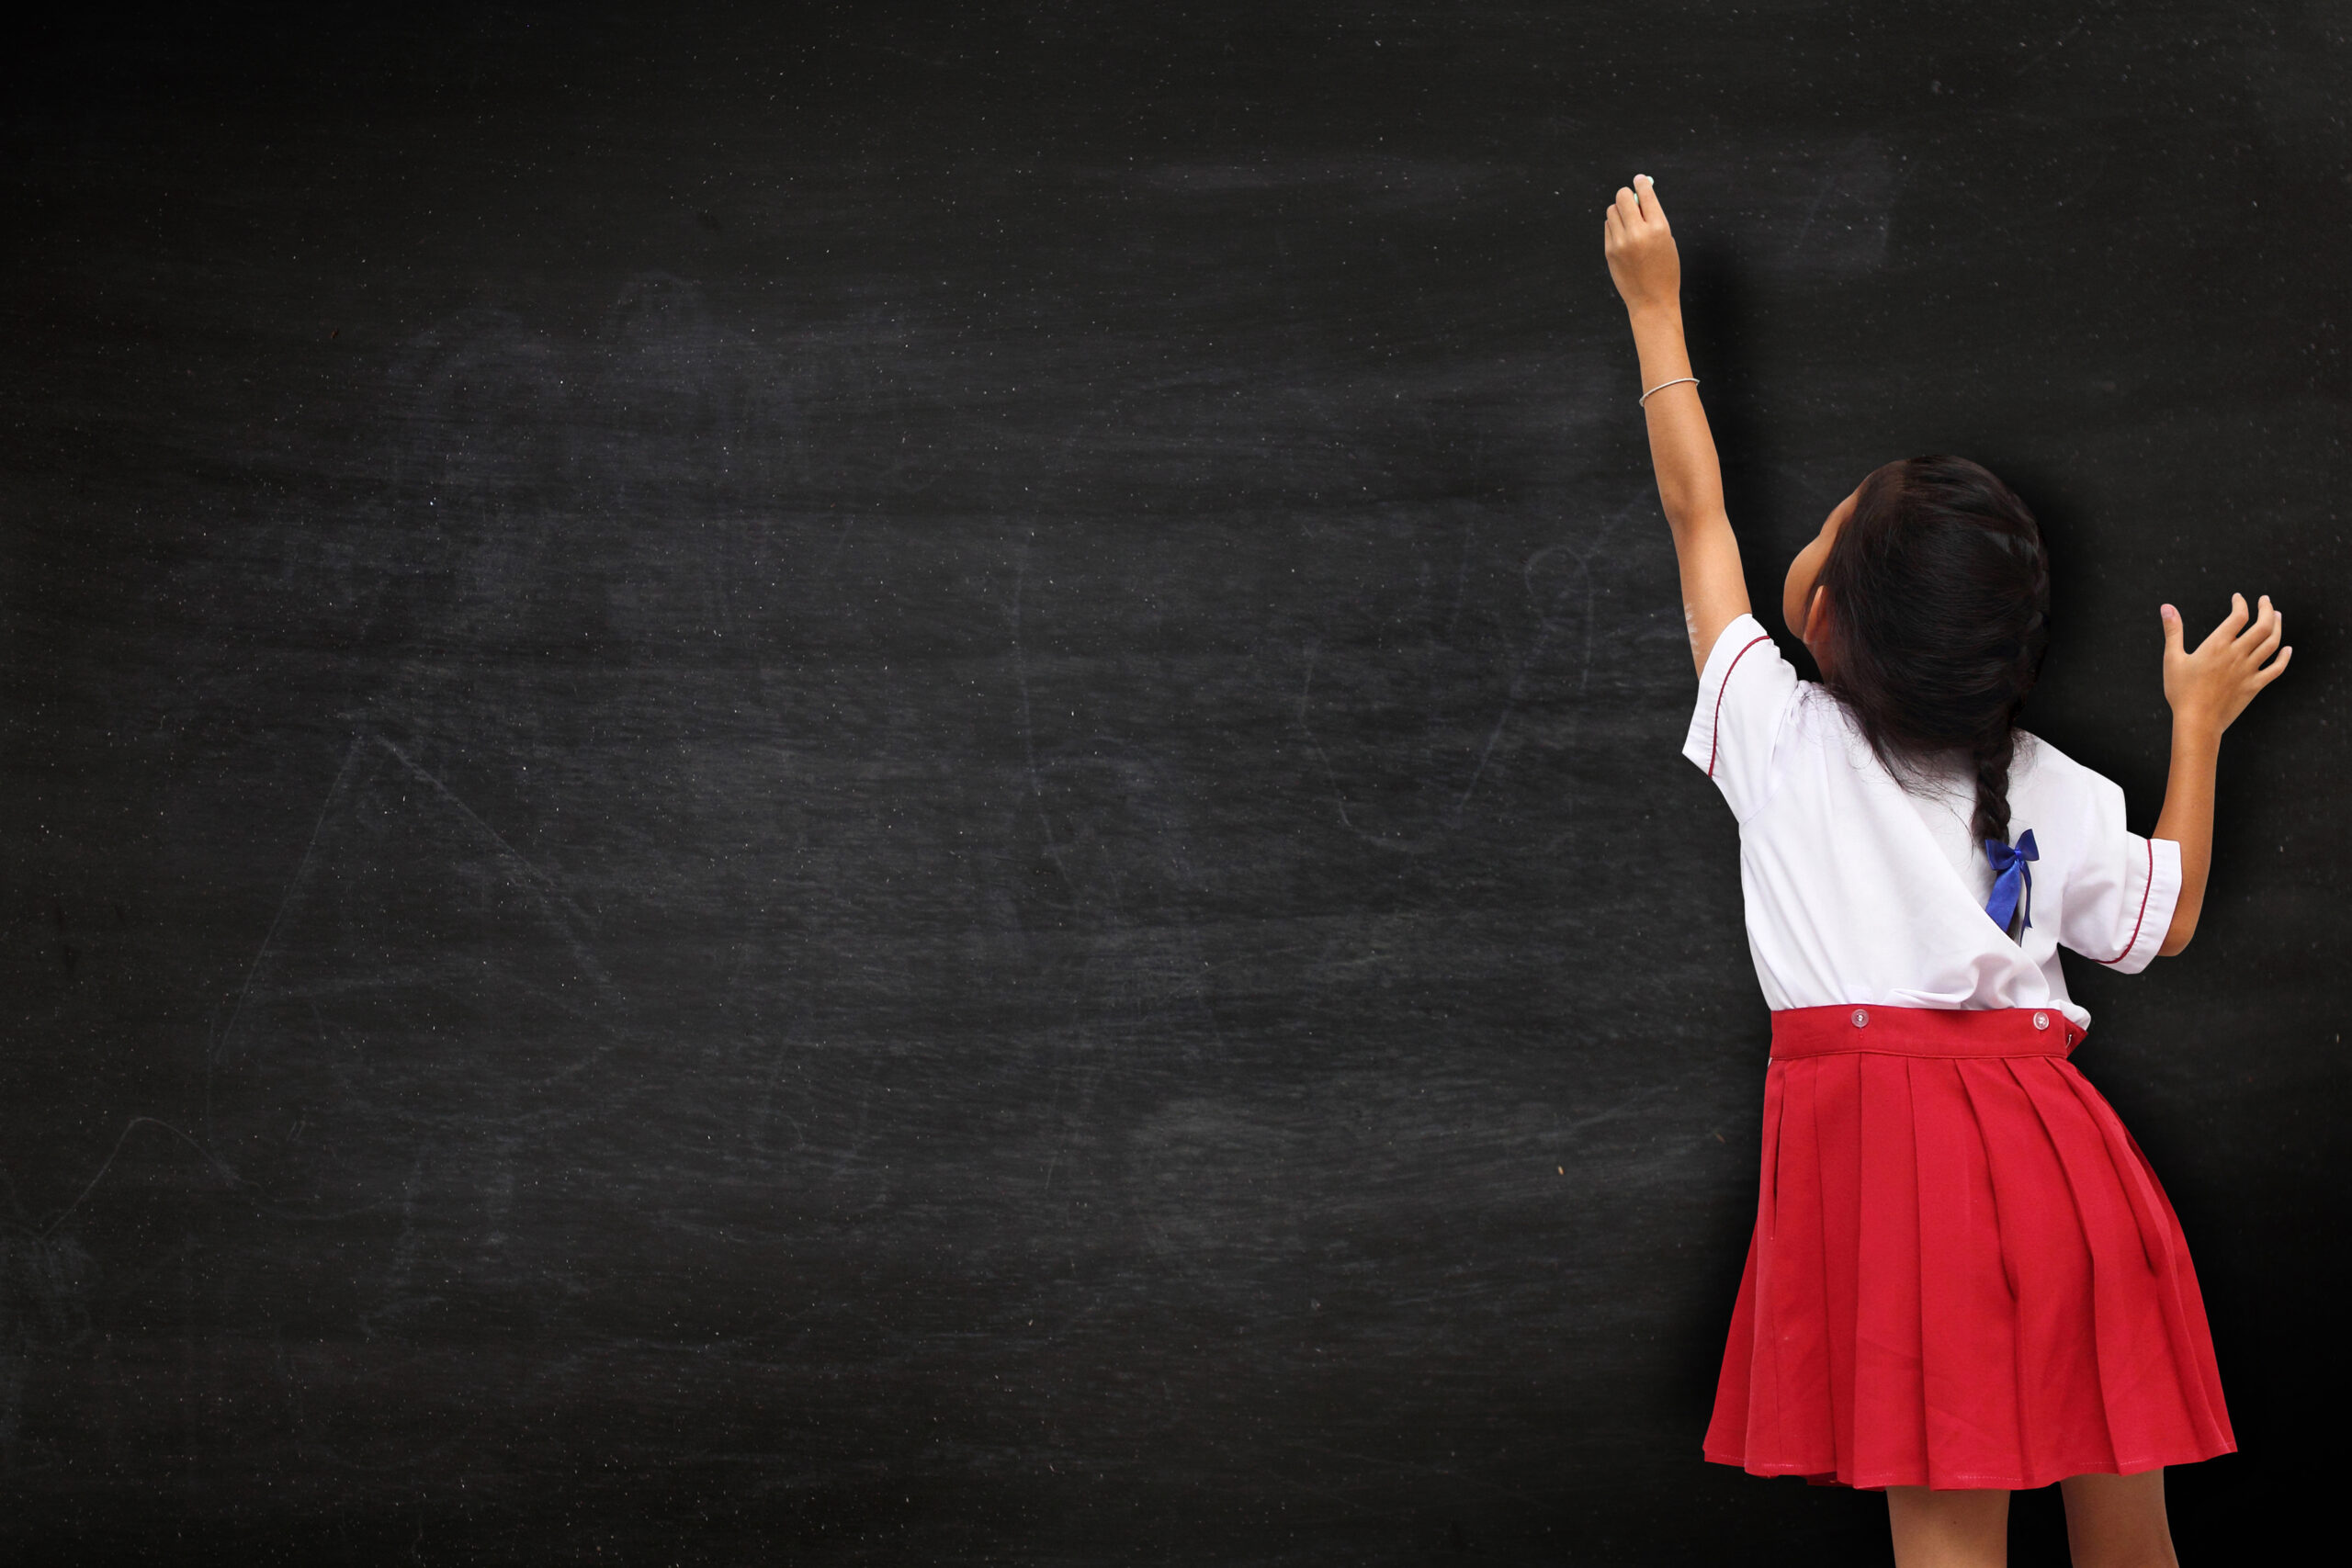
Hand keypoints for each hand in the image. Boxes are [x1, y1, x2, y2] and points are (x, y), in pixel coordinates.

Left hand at [1603, 174, 1679, 316]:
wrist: (1652, 300)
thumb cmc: (1664, 269)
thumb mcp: (1667, 241)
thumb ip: (1653, 219)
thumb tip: (1637, 196)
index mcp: (1659, 228)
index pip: (1646, 194)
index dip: (1642, 183)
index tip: (1639, 179)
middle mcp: (1638, 232)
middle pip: (1622, 197)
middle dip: (1626, 195)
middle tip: (1630, 199)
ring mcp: (1621, 242)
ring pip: (1612, 211)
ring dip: (1619, 211)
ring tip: (1629, 222)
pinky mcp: (1609, 251)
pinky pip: (1608, 227)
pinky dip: (1615, 226)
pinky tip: (1623, 237)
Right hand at [2161, 592, 2289, 735]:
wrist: (2197, 721)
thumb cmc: (2181, 691)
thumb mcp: (2173, 659)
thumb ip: (2173, 631)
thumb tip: (2166, 607)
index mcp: (2217, 645)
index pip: (2238, 616)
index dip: (2241, 604)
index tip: (2238, 598)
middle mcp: (2237, 654)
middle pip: (2263, 625)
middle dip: (2267, 609)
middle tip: (2266, 601)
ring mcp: (2249, 670)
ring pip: (2272, 643)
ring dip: (2278, 627)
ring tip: (2277, 617)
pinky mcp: (2255, 685)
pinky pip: (2276, 668)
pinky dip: (2284, 657)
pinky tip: (2287, 650)